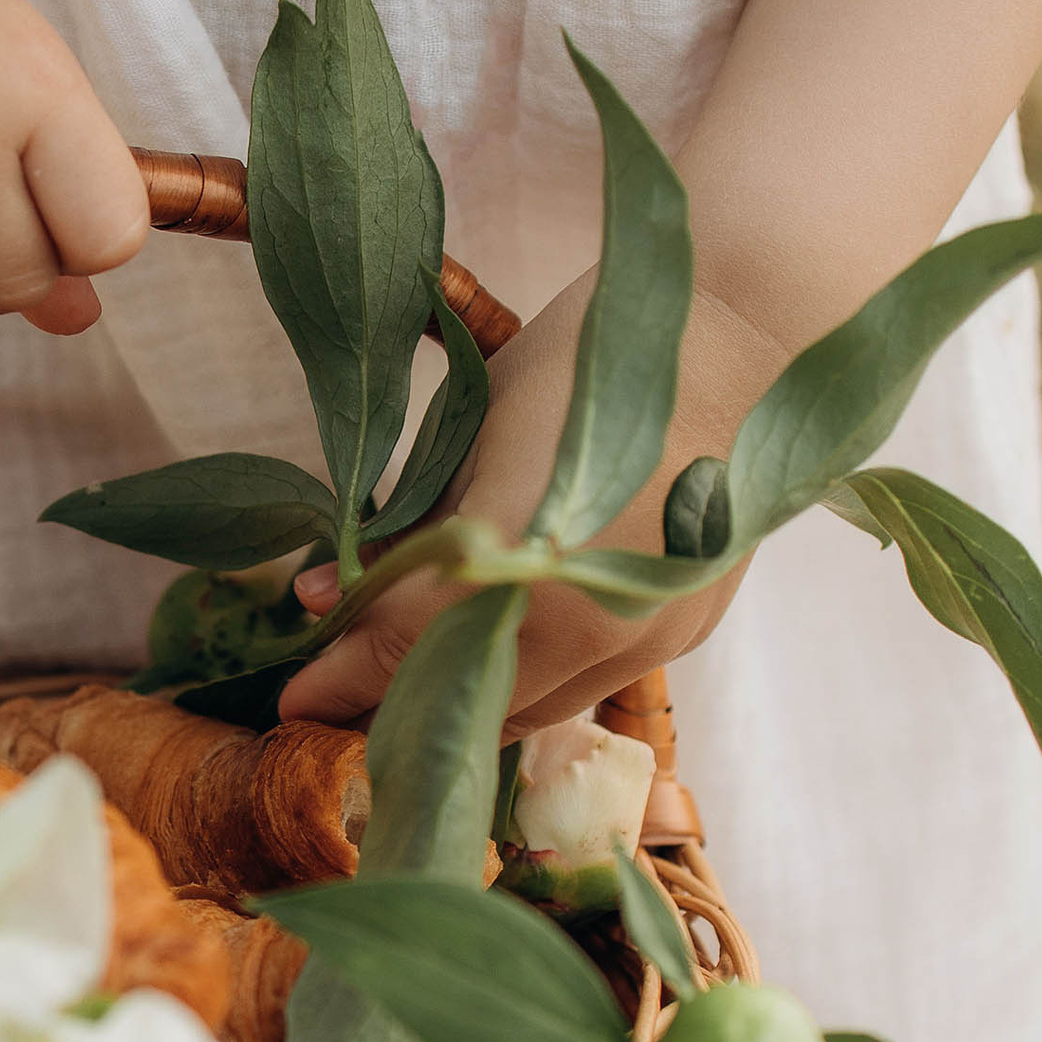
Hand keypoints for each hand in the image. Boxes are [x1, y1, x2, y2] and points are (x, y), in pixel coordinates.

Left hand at [278, 274, 783, 731]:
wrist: (747, 331)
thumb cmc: (594, 363)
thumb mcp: (479, 433)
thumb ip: (411, 527)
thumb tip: (330, 593)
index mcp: (521, 567)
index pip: (404, 653)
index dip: (340, 683)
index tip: (294, 697)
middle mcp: (590, 627)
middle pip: (470, 707)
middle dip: (399, 702)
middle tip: (345, 682)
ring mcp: (649, 637)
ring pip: (536, 710)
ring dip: (470, 700)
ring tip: (414, 668)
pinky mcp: (687, 627)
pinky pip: (591, 684)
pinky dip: (535, 677)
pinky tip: (504, 641)